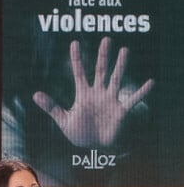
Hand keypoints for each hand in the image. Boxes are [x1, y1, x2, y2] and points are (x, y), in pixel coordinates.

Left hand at [33, 37, 154, 147]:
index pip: (79, 72)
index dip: (76, 58)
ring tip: (125, 49)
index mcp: (83, 94)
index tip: (74, 42)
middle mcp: (98, 93)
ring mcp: (110, 100)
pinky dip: (141, 92)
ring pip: (116, 78)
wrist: (94, 148)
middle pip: (100, 70)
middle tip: (106, 39)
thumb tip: (35, 94)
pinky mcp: (121, 111)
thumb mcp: (63, 120)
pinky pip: (133, 100)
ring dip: (120, 65)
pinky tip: (150, 82)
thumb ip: (51, 107)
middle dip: (103, 55)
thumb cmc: (79, 132)